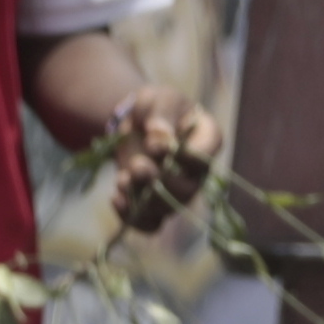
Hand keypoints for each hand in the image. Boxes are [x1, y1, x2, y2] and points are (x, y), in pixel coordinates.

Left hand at [101, 85, 225, 237]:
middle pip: (186, 190)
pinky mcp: (157, 204)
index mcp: (207, 139)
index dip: (183, 157)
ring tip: (122, 179)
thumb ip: (161, 114)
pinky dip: (133, 218)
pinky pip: (151, 224)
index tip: (156, 145)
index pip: (205, 156)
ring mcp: (178, 191)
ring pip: (167, 208)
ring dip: (141, 198)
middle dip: (159, 182)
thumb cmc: (154, 107)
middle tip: (137, 165)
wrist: (136, 124)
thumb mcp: (157, 99)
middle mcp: (197, 171)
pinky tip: (116, 199)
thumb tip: (160, 138)